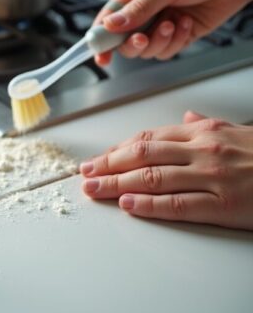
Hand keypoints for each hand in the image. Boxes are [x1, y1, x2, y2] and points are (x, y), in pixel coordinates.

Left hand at [79, 111, 252, 230]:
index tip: (97, 159)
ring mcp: (212, 177)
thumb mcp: (238, 130)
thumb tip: (184, 118)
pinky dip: (149, 204)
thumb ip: (206, 125)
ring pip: (152, 177)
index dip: (116, 149)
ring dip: (116, 184)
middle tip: (84, 174)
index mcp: (203, 132)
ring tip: (94, 189)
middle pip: (142, 155)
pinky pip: (178, 204)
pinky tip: (129, 204)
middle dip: (107, 165)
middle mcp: (203, 151)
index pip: (148, 139)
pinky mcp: (224, 204)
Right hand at [94, 0, 252, 65]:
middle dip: (132, 43)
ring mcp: (162, 24)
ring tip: (174, 23)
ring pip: (146, 49)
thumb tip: (112, 25)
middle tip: (142, 38)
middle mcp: (146, 10)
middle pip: (124, 40)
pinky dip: (176, 41)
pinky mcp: (179, 36)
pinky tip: (186, 23)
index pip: (109, 17)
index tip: (98, 53)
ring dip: (160, 41)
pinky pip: (167, 51)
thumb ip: (140, 7)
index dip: (99, 37)